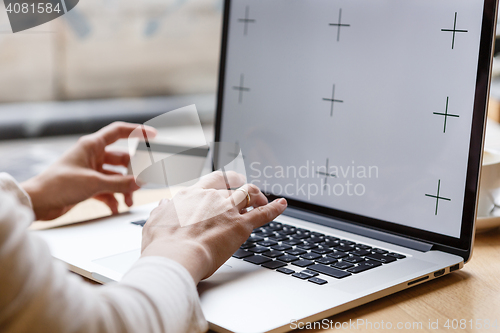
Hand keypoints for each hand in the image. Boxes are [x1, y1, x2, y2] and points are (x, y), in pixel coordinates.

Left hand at [22, 122, 156, 219]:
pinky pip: (108, 189)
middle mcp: (93, 156)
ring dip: (124, 189)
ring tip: (128, 201)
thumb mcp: (94, 183)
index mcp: (92, 146)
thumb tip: (140, 182)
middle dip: (133, 172)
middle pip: (122, 159)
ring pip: (116, 177)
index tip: (154, 135)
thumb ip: (120, 183)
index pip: (119, 132)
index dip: (138, 131)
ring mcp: (91, 171)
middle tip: (143, 181)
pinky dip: (113, 198)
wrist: (38, 202)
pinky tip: (115, 208)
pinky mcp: (88, 185)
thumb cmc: (58, 185)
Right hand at [141, 171, 287, 282]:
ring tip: (262, 200)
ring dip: (258, 195)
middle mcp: (211, 197)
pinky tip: (282, 204)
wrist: (175, 257)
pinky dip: (275, 208)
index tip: (225, 184)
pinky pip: (263, 214)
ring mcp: (227, 209)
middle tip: (246, 189)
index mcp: (192, 195)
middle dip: (242, 183)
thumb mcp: (154, 223)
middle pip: (233, 183)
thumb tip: (164, 204)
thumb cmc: (162, 245)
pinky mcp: (240, 225)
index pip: (212, 180)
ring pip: (249, 193)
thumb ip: (161, 211)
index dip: (222, 181)